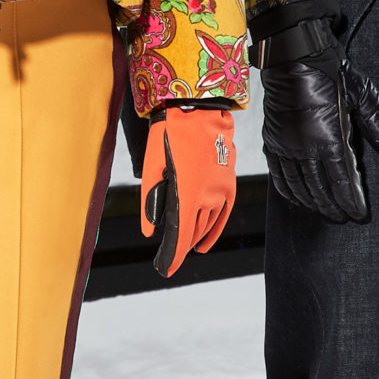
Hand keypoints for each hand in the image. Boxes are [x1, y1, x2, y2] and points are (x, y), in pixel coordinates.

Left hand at [140, 105, 236, 277]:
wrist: (198, 108)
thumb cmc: (169, 135)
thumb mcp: (152, 168)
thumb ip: (150, 202)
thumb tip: (150, 232)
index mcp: (189, 194)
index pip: (181, 236)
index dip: (173, 256)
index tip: (165, 269)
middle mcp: (209, 196)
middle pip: (193, 232)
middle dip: (179, 247)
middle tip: (165, 258)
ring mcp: (222, 189)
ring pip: (207, 224)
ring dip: (194, 237)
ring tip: (182, 248)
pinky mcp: (228, 182)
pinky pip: (223, 213)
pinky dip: (213, 229)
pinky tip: (204, 242)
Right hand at [255, 18, 378, 221]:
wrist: (292, 56)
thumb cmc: (328, 72)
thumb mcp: (362, 94)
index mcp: (329, 137)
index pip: (342, 181)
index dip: (351, 201)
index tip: (359, 215)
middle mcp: (304, 147)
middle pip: (319, 189)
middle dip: (332, 207)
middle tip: (343, 218)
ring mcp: (285, 145)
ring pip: (297, 185)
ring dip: (311, 202)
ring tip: (323, 212)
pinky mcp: (273, 140)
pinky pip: (278, 174)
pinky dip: (287, 191)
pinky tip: (296, 198)